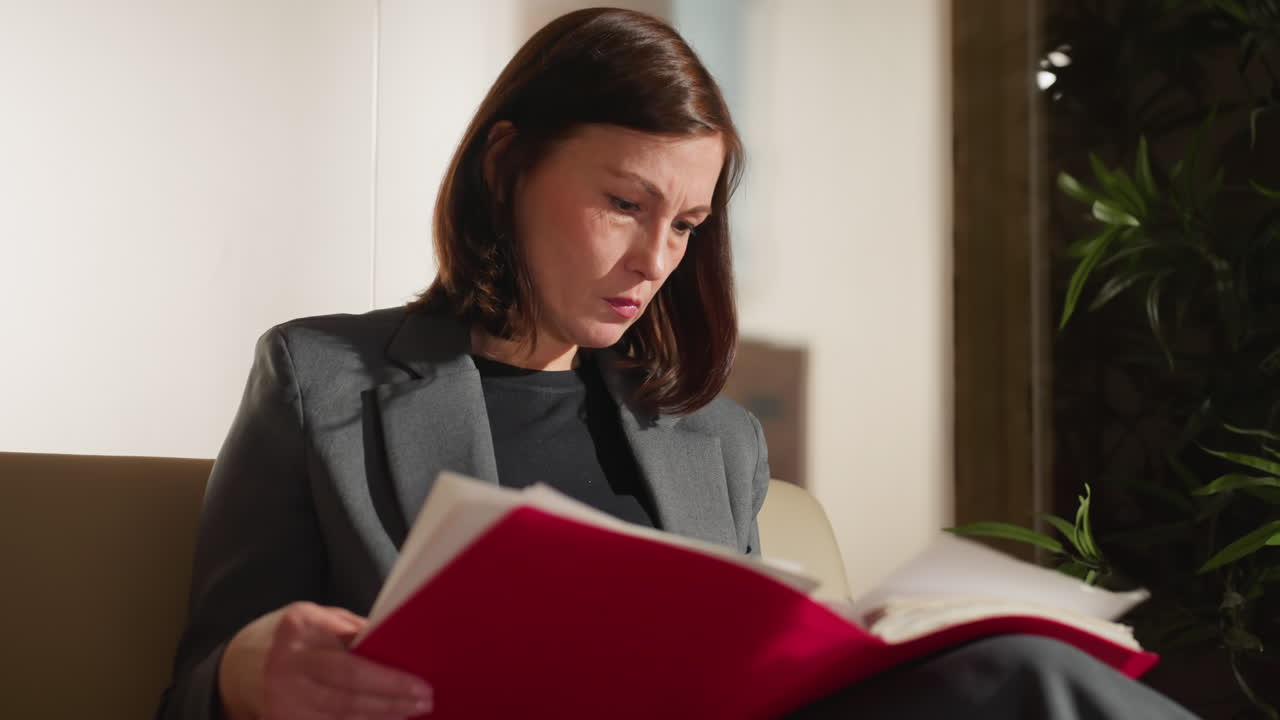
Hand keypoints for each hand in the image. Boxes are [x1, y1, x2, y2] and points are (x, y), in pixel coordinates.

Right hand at [219, 601, 432, 719]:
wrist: (251, 660)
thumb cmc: (302, 636)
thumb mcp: (327, 619)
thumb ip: (359, 633)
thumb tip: (401, 649)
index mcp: (298, 634)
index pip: (350, 667)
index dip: (388, 682)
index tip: (420, 686)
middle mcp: (284, 671)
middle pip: (346, 700)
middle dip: (391, 704)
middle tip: (424, 702)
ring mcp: (280, 704)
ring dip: (380, 719)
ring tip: (410, 713)